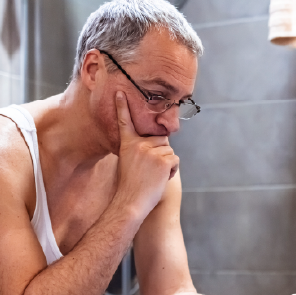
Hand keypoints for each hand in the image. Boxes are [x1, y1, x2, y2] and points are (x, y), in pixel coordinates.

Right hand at [114, 92, 179, 217]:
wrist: (130, 202)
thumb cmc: (129, 187)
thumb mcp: (128, 163)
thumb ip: (138, 150)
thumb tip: (157, 142)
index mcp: (127, 144)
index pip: (125, 122)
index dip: (123, 106)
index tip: (121, 92)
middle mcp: (139, 144)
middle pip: (160, 140)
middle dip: (160, 153)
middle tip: (149, 171)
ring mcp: (151, 151)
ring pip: (169, 151)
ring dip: (166, 164)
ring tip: (152, 177)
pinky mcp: (163, 159)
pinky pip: (174, 160)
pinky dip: (171, 171)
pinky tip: (160, 179)